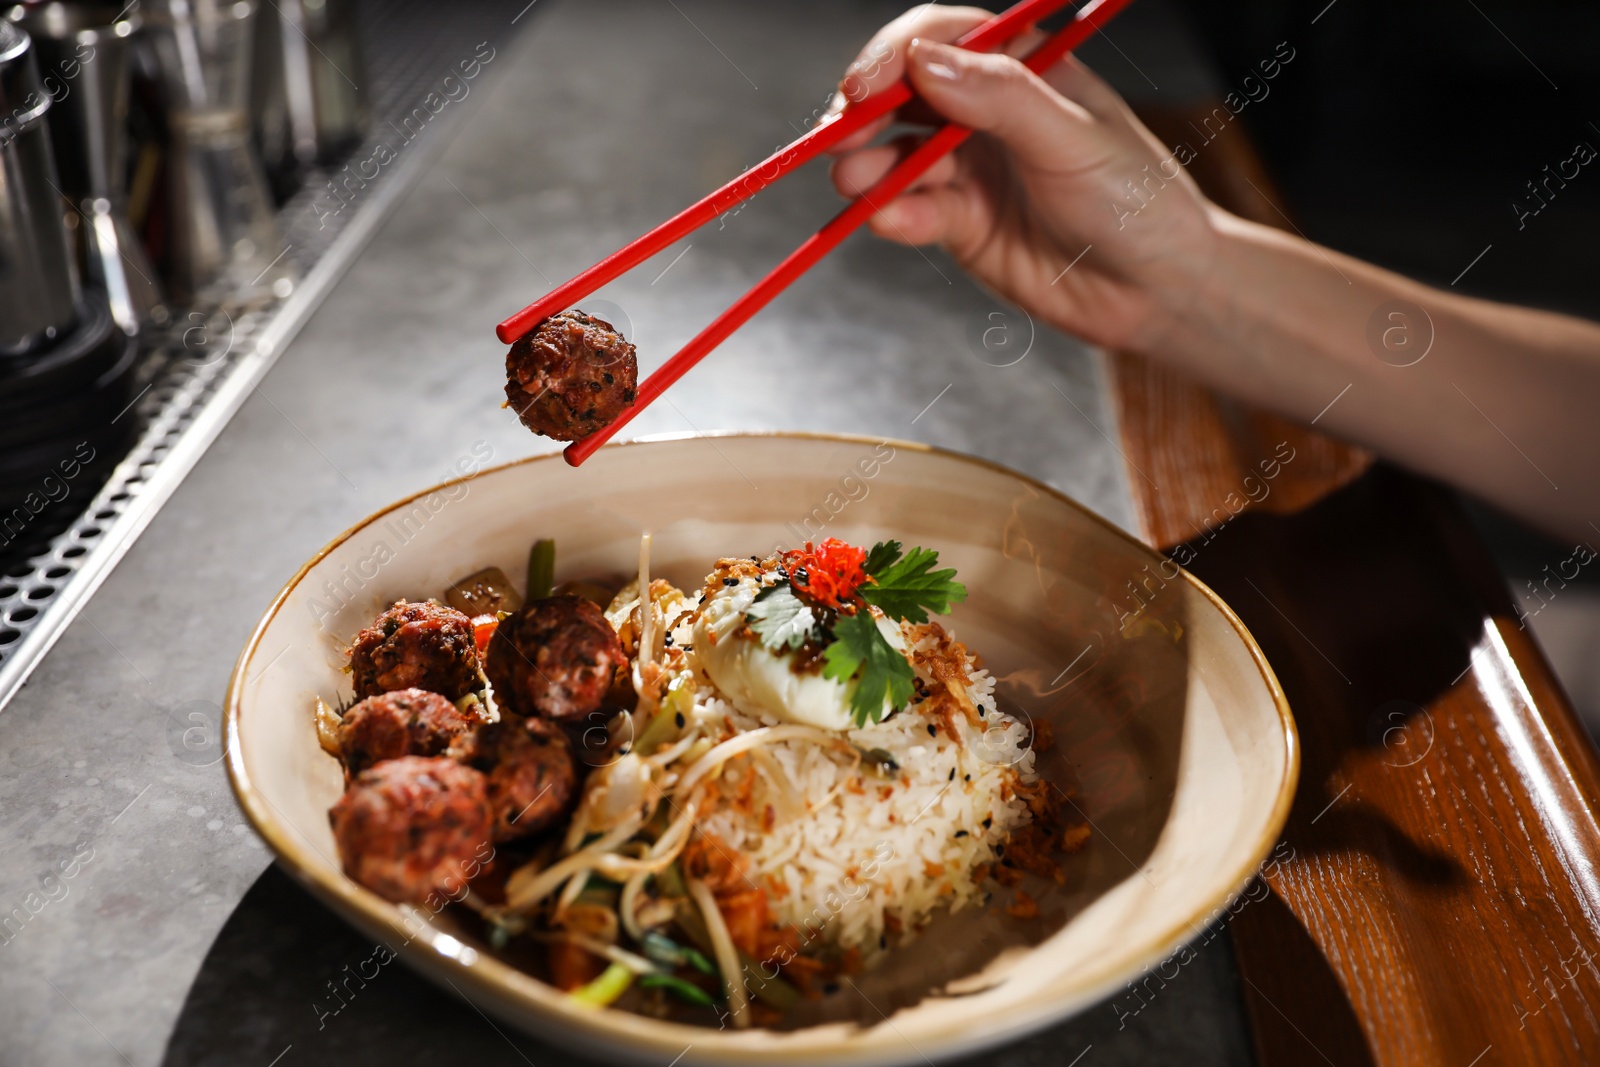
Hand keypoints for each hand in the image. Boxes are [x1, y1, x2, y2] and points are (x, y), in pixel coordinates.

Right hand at [828, 6, 1219, 353]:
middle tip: (838, 134)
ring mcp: (969, 168)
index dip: (896, 53)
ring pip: (897, 154)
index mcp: (1022, 68)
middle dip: (864, 112)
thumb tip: (927, 62)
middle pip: (904, 93)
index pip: (943, 37)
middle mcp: (986, 112)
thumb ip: (1001, 98)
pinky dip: (893, 214)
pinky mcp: (959, 223)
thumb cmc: (1137, 200)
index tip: (866, 84)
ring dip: (868, 166)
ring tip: (854, 182)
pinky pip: (912, 211)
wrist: (1154, 289)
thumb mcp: (1074, 138)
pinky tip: (890, 219)